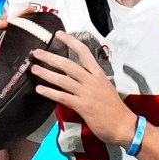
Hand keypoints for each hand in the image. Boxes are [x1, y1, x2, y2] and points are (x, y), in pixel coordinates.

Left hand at [30, 32, 138, 146]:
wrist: (123, 124)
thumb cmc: (114, 108)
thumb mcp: (104, 88)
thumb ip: (90, 81)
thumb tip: (73, 77)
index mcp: (99, 74)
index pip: (84, 52)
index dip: (71, 42)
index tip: (59, 34)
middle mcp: (92, 81)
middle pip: (69, 65)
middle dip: (51, 57)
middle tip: (37, 53)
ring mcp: (87, 93)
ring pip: (63, 79)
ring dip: (47, 74)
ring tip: (34, 69)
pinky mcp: (82, 106)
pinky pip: (63, 97)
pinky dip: (50, 92)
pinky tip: (40, 89)